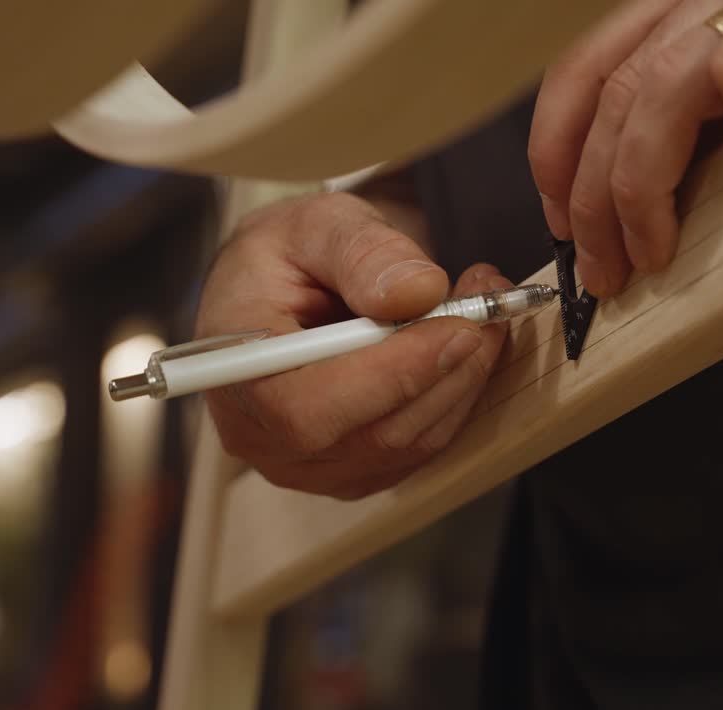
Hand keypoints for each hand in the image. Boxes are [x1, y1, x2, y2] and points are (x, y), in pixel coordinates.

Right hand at [196, 193, 509, 499]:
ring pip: (407, 444)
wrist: (276, 290)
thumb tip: (418, 292)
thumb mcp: (317, 224)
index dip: (392, 376)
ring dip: (461, 380)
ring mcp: (306, 466)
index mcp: (233, 371)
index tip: (457, 327)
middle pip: (372, 434)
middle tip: (489, 304)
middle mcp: (262, 436)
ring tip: (483, 312)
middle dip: (446, 369)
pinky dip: (454, 398)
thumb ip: (363, 253)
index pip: (309, 408)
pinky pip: (419, 450)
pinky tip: (464, 347)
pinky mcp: (350, 472)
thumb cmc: (287, 255)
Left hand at [529, 0, 722, 296]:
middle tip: (605, 271)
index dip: (555, 151)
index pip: (584, 73)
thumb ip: (681, 143)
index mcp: (675, 16)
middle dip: (596, 200)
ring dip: (643, 186)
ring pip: (660, 87)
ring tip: (657, 248)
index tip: (563, 223)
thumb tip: (616, 228)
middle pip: (616, 97)